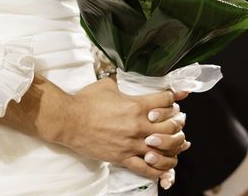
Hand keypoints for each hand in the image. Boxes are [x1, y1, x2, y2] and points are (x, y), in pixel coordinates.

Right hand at [54, 77, 188, 177]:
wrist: (69, 121)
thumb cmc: (86, 102)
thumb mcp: (107, 85)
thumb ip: (121, 83)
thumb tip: (124, 79)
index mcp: (136, 105)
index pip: (167, 100)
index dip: (173, 98)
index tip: (174, 98)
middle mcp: (138, 125)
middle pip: (172, 126)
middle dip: (178, 122)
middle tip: (177, 120)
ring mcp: (132, 144)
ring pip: (164, 148)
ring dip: (173, 145)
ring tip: (174, 143)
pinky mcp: (123, 158)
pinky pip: (147, 168)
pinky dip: (159, 169)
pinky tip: (164, 167)